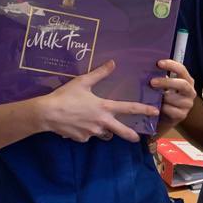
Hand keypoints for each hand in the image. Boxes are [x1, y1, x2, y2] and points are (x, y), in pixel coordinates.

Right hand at [37, 61, 159, 143]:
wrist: (46, 114)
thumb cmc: (65, 96)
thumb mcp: (82, 82)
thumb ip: (99, 73)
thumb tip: (113, 63)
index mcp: (104, 107)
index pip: (129, 108)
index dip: (144, 110)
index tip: (155, 112)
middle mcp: (102, 122)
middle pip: (122, 131)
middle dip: (131, 135)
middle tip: (137, 138)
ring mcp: (92, 133)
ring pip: (103, 133)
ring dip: (103, 130)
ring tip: (94, 122)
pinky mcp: (82, 139)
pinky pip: (87, 136)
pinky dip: (85, 131)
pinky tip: (76, 124)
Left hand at [151, 60, 196, 131]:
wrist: (165, 118)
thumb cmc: (164, 97)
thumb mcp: (164, 86)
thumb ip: (160, 78)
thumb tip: (147, 68)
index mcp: (187, 81)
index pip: (182, 70)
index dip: (171, 65)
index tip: (159, 63)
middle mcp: (190, 92)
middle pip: (182, 84)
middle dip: (167, 82)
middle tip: (151, 82)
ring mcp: (188, 104)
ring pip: (175, 99)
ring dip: (162, 97)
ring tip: (150, 96)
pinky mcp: (182, 115)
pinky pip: (171, 110)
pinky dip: (162, 108)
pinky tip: (155, 106)